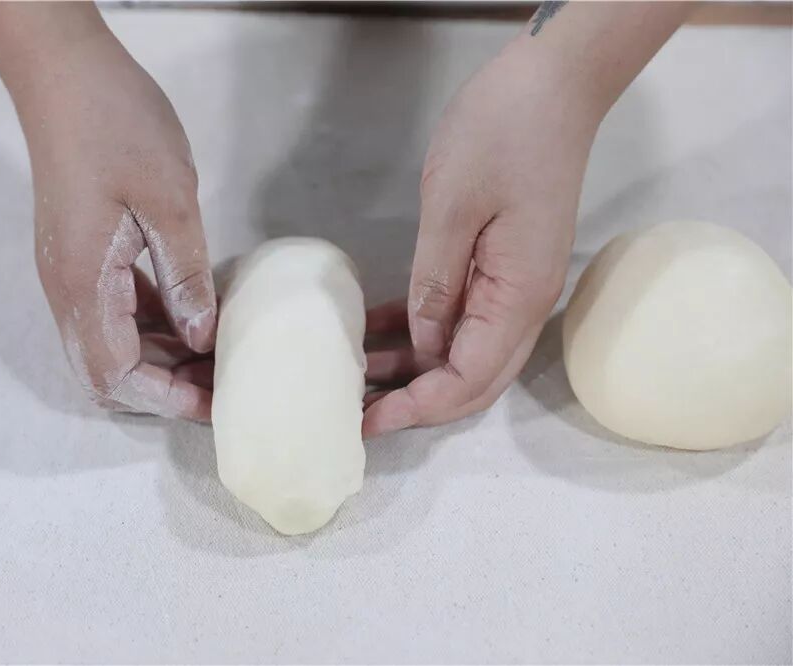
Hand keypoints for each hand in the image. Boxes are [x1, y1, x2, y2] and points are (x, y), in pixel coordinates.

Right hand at [18, 26, 215, 418]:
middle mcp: (67, 291)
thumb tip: (201, 338)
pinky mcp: (81, 254)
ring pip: (112, 343)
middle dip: (165, 387)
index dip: (166, 398)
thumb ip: (185, 277)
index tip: (216, 403)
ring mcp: (70, 273)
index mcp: (82, 285)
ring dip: (161, 357)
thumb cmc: (117, 126)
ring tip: (217, 356)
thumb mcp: (169, 202)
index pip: (116, 375)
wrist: (63, 71)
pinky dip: (153, 324)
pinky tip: (193, 316)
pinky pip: (115, 310)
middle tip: (223, 383)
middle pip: (109, 370)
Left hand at [363, 48, 603, 436]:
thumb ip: (435, 283)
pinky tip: (374, 331)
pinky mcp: (500, 263)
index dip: (420, 407)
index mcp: (520, 295)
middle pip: (472, 378)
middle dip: (417, 401)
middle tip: (359, 414)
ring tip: (354, 376)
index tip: (368, 423)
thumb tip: (422, 345)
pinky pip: (459, 314)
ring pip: (463, 350)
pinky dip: (418, 328)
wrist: (554, 81)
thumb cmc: (504, 132)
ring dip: (412, 368)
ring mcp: (514, 283)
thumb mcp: (454, 206)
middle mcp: (524, 302)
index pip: (470, 378)